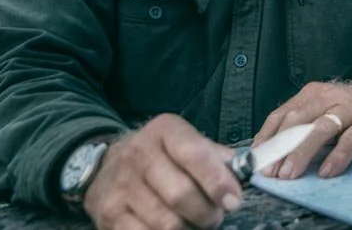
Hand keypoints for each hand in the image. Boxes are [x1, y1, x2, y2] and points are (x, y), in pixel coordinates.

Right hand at [83, 113, 242, 229]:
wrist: (106, 166)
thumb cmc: (161, 156)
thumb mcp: (186, 143)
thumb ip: (216, 157)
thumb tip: (245, 173)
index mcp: (164, 131)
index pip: (194, 154)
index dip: (218, 181)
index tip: (234, 200)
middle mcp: (138, 154)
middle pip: (181, 195)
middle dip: (208, 213)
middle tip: (216, 216)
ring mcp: (121, 186)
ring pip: (166, 222)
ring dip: (190, 229)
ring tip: (196, 223)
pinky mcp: (110, 215)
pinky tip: (176, 229)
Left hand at [252, 79, 351, 179]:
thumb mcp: (323, 111)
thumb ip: (302, 126)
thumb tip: (271, 151)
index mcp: (312, 94)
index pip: (281, 115)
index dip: (266, 138)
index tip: (255, 161)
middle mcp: (328, 97)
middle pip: (298, 122)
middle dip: (280, 149)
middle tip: (270, 173)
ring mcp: (350, 109)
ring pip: (321, 129)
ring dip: (302, 152)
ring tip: (290, 174)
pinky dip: (338, 156)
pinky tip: (327, 171)